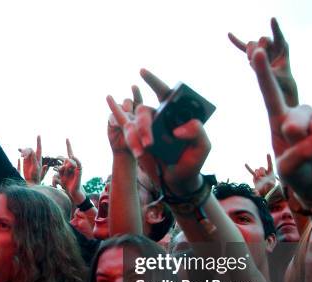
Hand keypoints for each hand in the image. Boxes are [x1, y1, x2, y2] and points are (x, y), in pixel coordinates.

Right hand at [19, 135, 48, 184]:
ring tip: (22, 156)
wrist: (31, 184)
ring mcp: (29, 161)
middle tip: (23, 155)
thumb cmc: (35, 178)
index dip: (38, 142)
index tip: (38, 135)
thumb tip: (32, 151)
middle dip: (26, 150)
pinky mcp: (24, 164)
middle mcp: (34, 159)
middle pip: (30, 150)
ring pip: (26, 152)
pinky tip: (20, 157)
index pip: (39, 148)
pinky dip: (21, 155)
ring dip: (23, 152)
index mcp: (38, 159)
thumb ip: (34, 159)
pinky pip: (22, 157)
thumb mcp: (36, 168)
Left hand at [58, 139, 84, 202]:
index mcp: (69, 164)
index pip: (69, 152)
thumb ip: (60, 169)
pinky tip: (73, 157)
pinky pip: (78, 163)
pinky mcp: (79, 170)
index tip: (67, 138)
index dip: (68, 145)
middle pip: (65, 159)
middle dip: (61, 166)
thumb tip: (58, 166)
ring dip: (64, 169)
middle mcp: (73, 164)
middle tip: (60, 172)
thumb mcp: (60, 176)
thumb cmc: (66, 184)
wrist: (72, 191)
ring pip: (68, 162)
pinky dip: (76, 159)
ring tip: (65, 176)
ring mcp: (77, 167)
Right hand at [107, 69, 210, 194]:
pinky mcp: (138, 138)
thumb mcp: (202, 147)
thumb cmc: (191, 161)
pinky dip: (117, 113)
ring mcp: (148, 127)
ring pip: (134, 123)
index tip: (142, 72)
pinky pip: (125, 124)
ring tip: (142, 154)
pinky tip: (109, 100)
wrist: (178, 179)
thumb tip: (178, 129)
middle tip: (149, 145)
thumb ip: (197, 132)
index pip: (165, 93)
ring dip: (135, 137)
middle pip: (145, 112)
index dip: (153, 81)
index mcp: (176, 114)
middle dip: (144, 128)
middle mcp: (160, 117)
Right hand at [229, 18, 297, 105]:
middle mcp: (273, 45)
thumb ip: (263, 68)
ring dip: (250, 54)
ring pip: (252, 44)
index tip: (272, 19)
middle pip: (262, 40)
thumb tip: (249, 59)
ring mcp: (263, 48)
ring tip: (254, 64)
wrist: (281, 84)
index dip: (275, 28)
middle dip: (258, 50)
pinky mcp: (255, 54)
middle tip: (258, 61)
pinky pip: (244, 47)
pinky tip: (229, 34)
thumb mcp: (273, 77)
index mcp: (282, 47)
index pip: (278, 36)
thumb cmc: (281, 81)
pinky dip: (237, 42)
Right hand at [245, 154, 276, 195]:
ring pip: (257, 170)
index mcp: (271, 172)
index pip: (270, 165)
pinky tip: (245, 164)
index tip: (267, 153)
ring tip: (261, 181)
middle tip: (264, 180)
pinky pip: (251, 172)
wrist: (266, 192)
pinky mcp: (255, 177)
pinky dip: (248, 168)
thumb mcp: (272, 185)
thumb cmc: (270, 189)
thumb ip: (265, 181)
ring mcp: (259, 174)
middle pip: (262, 168)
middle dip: (262, 173)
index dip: (269, 159)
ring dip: (258, 175)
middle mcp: (265, 172)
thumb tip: (259, 177)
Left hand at [252, 48, 311, 201]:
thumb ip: (298, 154)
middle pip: (295, 120)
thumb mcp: (287, 168)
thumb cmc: (295, 170)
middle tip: (298, 153)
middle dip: (296, 142)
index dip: (263, 73)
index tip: (256, 52)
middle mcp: (300, 113)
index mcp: (279, 119)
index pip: (269, 92)